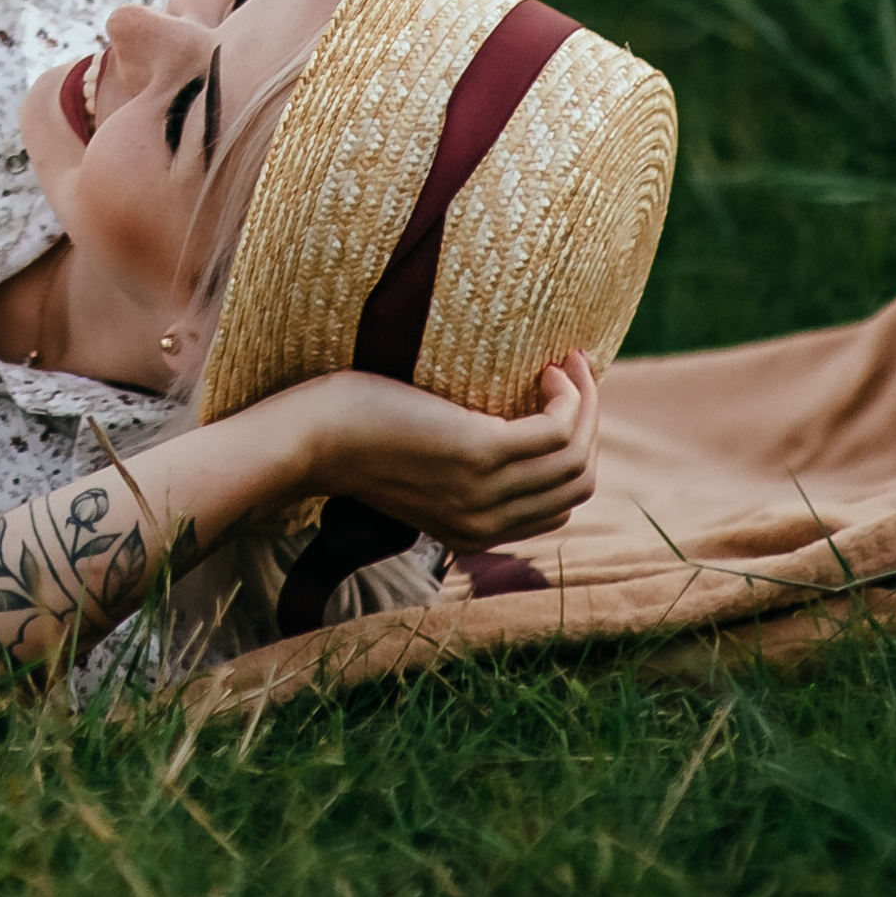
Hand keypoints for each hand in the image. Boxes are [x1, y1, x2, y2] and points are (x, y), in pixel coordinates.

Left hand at [300, 352, 599, 549]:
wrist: (305, 438)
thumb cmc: (351, 431)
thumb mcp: (415, 463)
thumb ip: (457, 465)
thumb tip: (496, 421)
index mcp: (476, 533)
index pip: (559, 504)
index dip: (575, 451)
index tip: (564, 402)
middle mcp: (488, 523)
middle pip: (579, 482)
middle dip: (590, 425)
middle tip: (574, 374)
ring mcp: (486, 491)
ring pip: (578, 456)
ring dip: (587, 403)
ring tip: (566, 363)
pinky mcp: (479, 452)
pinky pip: (559, 430)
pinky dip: (569, 396)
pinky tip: (548, 367)